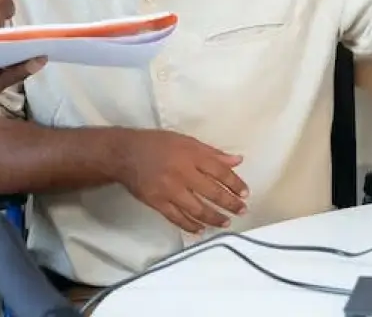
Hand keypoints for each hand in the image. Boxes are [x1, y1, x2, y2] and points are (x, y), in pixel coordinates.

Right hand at [114, 129, 248, 233]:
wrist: (125, 154)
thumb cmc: (159, 144)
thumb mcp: (187, 141)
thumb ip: (212, 153)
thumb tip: (238, 160)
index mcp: (191, 155)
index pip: (220, 171)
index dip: (235, 184)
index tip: (245, 193)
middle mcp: (182, 174)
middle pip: (212, 192)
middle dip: (230, 204)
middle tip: (242, 210)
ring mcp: (169, 190)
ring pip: (197, 209)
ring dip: (214, 218)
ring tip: (226, 222)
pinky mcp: (157, 203)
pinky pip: (177, 218)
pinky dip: (191, 226)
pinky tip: (201, 229)